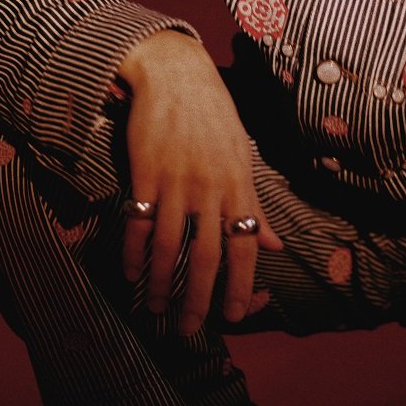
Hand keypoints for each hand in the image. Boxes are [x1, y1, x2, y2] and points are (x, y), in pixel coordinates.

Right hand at [117, 31, 282, 335]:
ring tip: (154, 309)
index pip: (245, 246)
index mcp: (239, 185)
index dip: (240, 285)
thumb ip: (254, 203)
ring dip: (161, 283)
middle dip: (197, 299)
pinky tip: (130, 273)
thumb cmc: (213, 116)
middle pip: (206, 256)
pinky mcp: (146, 172)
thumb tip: (275, 244)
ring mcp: (177, 181)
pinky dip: (134, 252)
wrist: (176, 74)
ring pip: (169, 246)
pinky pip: (138, 222)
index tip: (233, 316)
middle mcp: (211, 188)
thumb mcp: (242, 157)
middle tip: (187, 331)